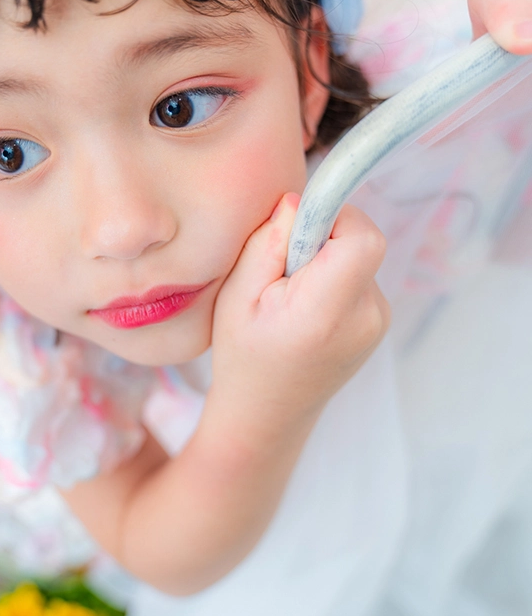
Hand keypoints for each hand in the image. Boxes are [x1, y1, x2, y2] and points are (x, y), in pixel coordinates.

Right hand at [208, 193, 389, 434]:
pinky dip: (335, 279)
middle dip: (323, 239)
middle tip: (284, 271)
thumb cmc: (243, 356)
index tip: (299, 229)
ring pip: (359, 256)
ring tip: (292, 298)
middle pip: (362, 241)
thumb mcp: (237, 296)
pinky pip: (361, 276)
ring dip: (327, 261)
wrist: (267, 414)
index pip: (362, 238)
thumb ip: (268, 244)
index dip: (334, 218)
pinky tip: (308, 310)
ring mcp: (378, 323)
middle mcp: (365, 318)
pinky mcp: (379, 323)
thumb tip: (297, 201)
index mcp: (326, 312)